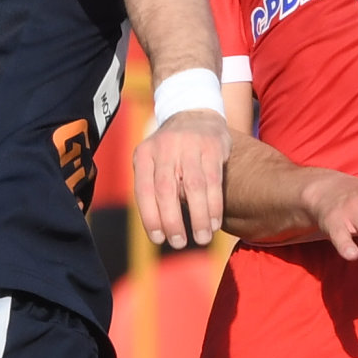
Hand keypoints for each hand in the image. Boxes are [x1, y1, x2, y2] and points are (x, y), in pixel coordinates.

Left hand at [131, 108, 230, 249]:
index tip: (158, 239)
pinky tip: (214, 223)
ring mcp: (189, 146)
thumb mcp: (153, 162)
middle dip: (172, 221)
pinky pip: (213, 181)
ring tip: (201, 238)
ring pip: (194, 187)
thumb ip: (154, 189)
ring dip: (198, 217)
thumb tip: (162, 229)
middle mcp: (164, 148)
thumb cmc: (170, 152)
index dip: (150, 217)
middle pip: (167, 190)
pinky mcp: (212, 147)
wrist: (194, 114)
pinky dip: (214, 206)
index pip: (144, 190)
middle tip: (179, 243)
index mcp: (144, 154)